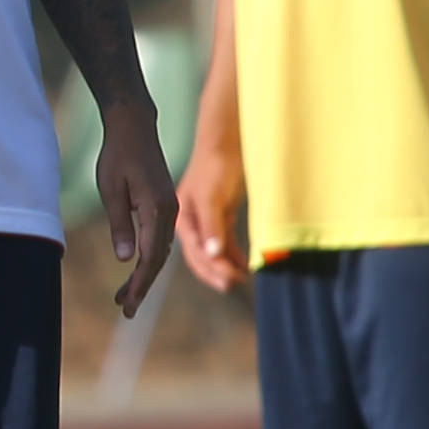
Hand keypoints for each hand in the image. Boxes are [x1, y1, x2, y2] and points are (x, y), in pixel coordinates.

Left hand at [93, 99, 177, 317]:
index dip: (139, 284)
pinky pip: (160, 239)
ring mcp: (170, 208)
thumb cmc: (117, 155)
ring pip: (160, 251)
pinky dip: (148, 258)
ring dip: (143, 275)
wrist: (134, 127)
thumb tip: (124, 259)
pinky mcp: (165, 205)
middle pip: (158, 259)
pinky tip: (135, 270)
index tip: (127, 305)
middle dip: (141, 287)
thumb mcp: (111, 190)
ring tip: (124, 296)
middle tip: (124, 310)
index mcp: (157, 209)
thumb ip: (119, 224)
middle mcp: (170, 212)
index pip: (150, 257)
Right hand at [175, 134, 249, 293]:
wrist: (225, 142)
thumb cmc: (215, 167)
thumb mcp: (211, 198)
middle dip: (218, 273)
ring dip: (226, 267)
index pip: (196, 253)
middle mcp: (192, 223)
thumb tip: (213, 254)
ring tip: (242, 280)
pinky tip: (244, 264)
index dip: (211, 270)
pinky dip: (234, 254)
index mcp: (183, 220)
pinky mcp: (220, 215)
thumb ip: (212, 226)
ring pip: (214, 252)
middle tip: (235, 285)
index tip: (229, 282)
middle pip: (202, 256)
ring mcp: (206, 220)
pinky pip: (225, 242)